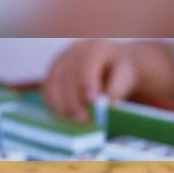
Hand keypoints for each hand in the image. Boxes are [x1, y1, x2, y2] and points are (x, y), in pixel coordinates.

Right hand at [43, 39, 173, 121]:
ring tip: (77, 124)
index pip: (86, 63)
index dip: (86, 82)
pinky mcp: (50, 79)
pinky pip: (48, 96)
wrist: (109, 66)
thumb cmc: (119, 73)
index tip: (92, 100)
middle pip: (66, 77)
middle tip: (84, 120)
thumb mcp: (124, 77)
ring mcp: (58, 65)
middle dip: (73, 101)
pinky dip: (56, 110)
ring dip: (63, 108)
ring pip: (53, 87)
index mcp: (94, 48)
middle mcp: (72, 53)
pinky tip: (68, 121)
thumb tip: (109, 105)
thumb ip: (117, 89)